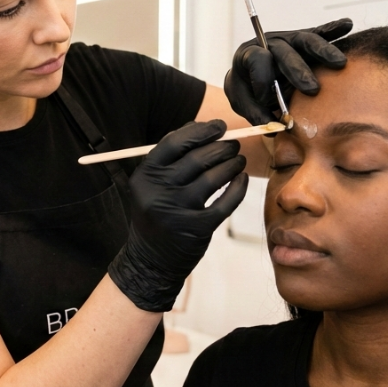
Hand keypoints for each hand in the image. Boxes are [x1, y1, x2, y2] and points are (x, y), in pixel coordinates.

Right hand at [108, 120, 248, 311]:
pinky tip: (242, 178)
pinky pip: (226, 201)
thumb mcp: (150, 185)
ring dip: (232, 164)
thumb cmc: (156, 214)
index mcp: (145, 175)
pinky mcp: (198, 228)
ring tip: (238, 160)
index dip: (200, 131)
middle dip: (222, 147)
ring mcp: (178, 210)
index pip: (174, 143)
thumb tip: (201, 128)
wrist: (151, 260)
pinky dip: (238, 187)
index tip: (219, 127)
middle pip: (198, 158)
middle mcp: (159, 191)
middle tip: (234, 145)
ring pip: (214, 178)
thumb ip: (170, 158)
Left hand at [224, 19, 352, 124]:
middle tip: (312, 89)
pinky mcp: (304, 40)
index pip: (258, 60)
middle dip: (299, 70)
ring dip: (324, 51)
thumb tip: (273, 127)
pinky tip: (347, 24)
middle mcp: (270, 43)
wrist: (248, 73)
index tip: (266, 100)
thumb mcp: (242, 101)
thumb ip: (254, 113)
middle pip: (285, 52)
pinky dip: (334, 28)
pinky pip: (319, 32)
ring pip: (306, 40)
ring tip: (340, 63)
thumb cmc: (247, 87)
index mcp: (249, 55)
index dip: (262, 81)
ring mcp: (288, 39)